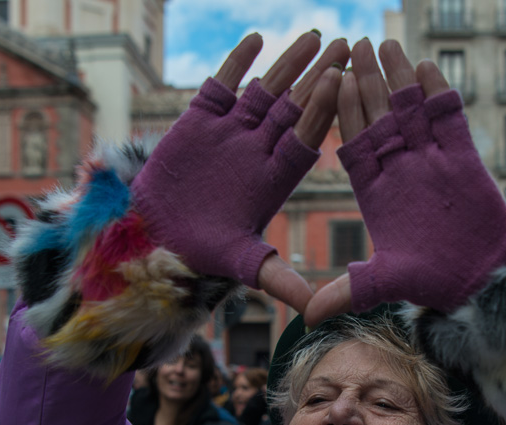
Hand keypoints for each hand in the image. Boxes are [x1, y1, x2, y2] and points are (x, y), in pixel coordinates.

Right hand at [132, 32, 346, 317]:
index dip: (322, 111)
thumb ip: (279, 279)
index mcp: (276, 176)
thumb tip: (315, 308)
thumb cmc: (200, 250)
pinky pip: (225, 83)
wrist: (154, 232)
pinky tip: (257, 38)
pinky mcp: (203, 116)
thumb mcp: (243, 265)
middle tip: (350, 44)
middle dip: (321, 75)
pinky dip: (238, 62)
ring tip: (315, 34)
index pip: (306, 137)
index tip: (343, 83)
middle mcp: (260, 148)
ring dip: (289, 62)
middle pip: (297, 105)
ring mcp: (234, 129)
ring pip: (267, 89)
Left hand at [305, 39, 505, 325]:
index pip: (353, 143)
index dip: (343, 114)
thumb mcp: (384, 284)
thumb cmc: (433, 281)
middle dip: (366, 82)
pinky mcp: (465, 158)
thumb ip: (347, 292)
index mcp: (375, 192)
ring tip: (385, 44)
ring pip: (411, 111)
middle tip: (351, 46)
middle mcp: (400, 171)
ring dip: (398, 79)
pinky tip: (425, 67)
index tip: (329, 84)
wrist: (482, 280)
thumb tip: (305, 318)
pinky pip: (449, 120)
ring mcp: (432, 161)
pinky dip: (438, 95)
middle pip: (379, 117)